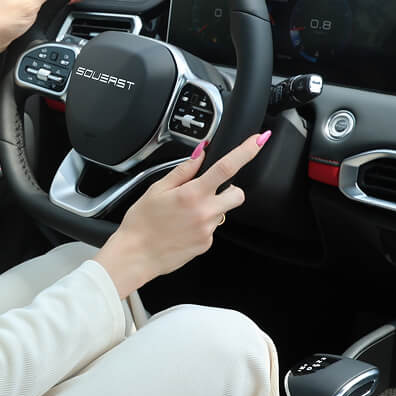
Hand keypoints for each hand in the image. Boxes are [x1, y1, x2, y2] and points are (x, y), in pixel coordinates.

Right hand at [91, 131, 271, 298]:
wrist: (136, 255)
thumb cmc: (141, 223)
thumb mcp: (156, 189)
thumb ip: (183, 170)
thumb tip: (200, 154)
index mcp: (192, 194)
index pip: (227, 167)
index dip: (246, 151)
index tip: (259, 140)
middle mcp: (205, 212)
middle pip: (237, 194)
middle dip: (228, 189)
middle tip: (208, 191)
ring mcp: (208, 230)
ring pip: (222, 212)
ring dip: (211, 208)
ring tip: (185, 214)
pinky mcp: (207, 244)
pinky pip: (212, 228)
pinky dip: (202, 225)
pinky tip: (183, 228)